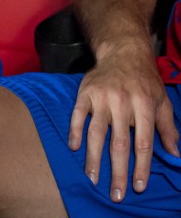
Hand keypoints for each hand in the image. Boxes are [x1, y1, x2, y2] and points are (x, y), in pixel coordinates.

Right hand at [68, 49, 179, 201]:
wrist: (123, 52)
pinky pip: (78, 115)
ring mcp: (101, 98)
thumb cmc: (145, 81)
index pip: (142, 143)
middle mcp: (122, 102)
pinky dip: (75, 131)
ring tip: (92, 178)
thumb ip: (167, 128)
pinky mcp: (85, 93)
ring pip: (96, 133)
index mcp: (144, 105)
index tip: (138, 186)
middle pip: (118, 143)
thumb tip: (174, 154)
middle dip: (117, 171)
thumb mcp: (162, 102)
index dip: (141, 166)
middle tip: (115, 193)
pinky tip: (75, 148)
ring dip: (93, 158)